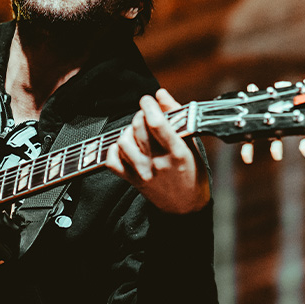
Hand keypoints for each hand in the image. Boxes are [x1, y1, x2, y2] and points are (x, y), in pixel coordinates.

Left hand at [106, 89, 209, 213]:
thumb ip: (176, 117)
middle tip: (146, 115)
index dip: (149, 106)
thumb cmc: (192, 175)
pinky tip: (126, 146)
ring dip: (128, 131)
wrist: (185, 209)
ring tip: (137, 132)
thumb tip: (161, 94)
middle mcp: (158, 162)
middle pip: (138, 128)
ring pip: (123, 141)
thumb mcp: (191, 145)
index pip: (157, 123)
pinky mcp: (132, 180)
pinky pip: (112, 161)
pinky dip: (115, 150)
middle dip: (140, 114)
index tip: (147, 100)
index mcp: (177, 152)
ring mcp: (143, 172)